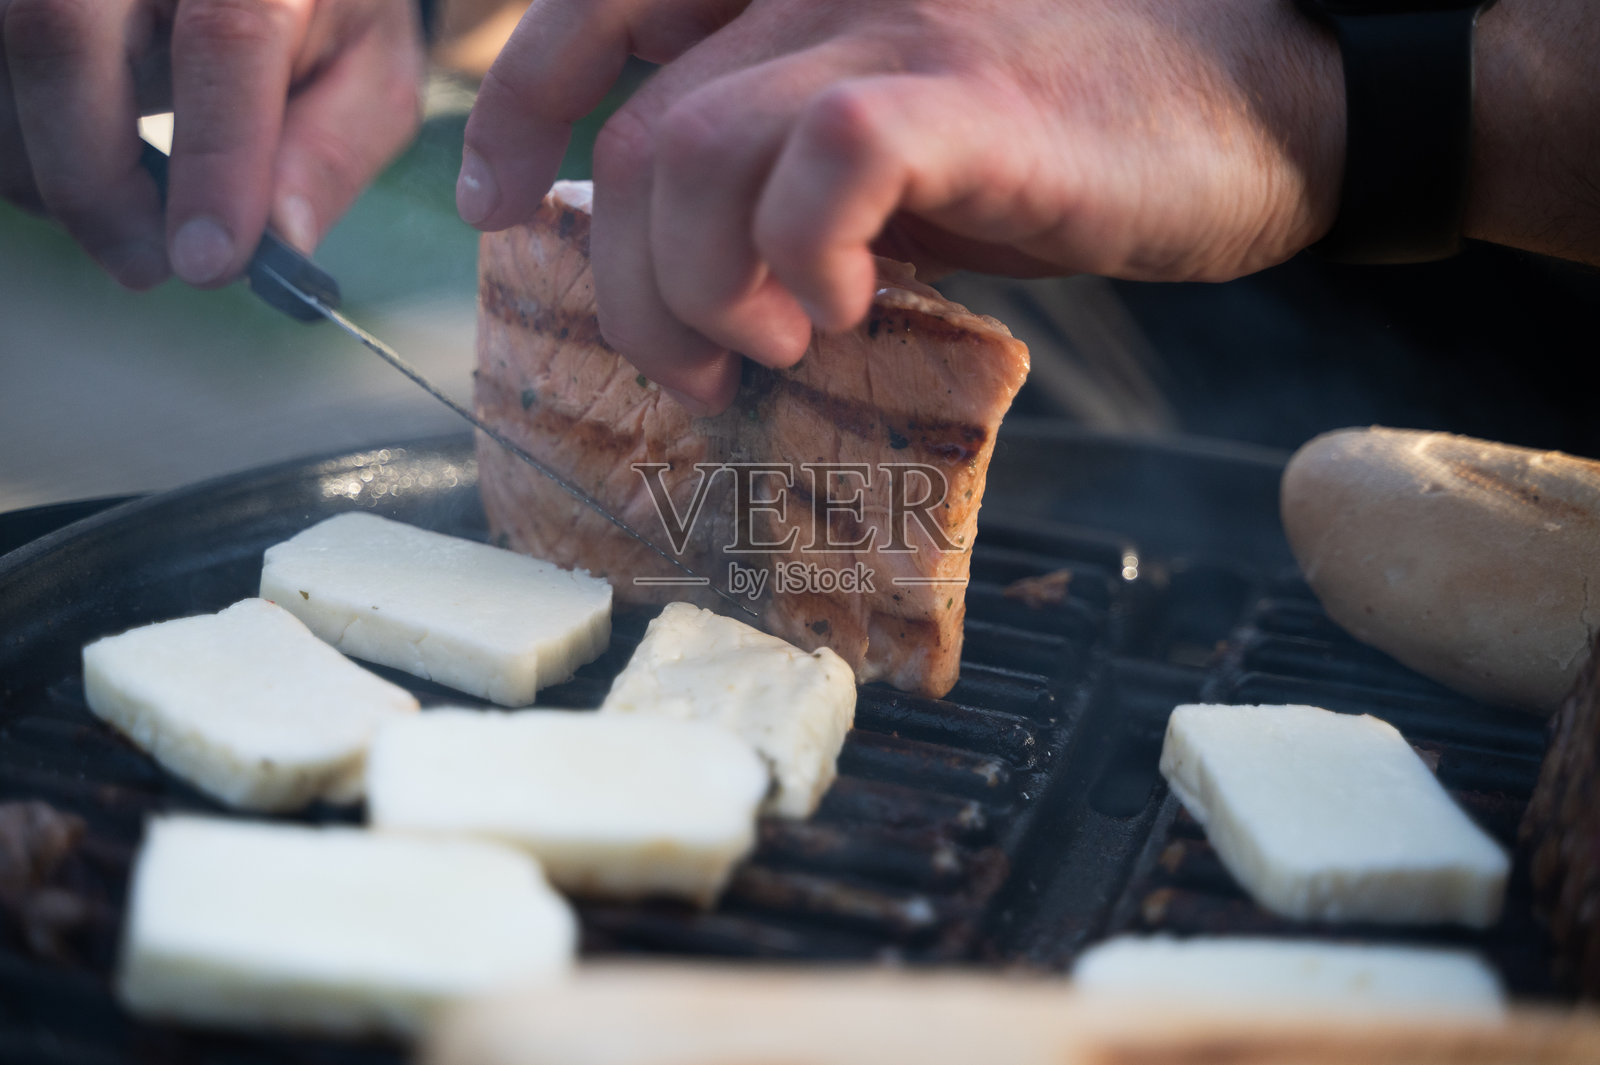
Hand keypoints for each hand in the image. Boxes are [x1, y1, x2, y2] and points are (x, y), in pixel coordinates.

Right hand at [0, 0, 424, 289]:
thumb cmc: (329, 10)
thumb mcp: (370, 74)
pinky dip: (27, 152)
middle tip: (150, 265)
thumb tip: (280, 240)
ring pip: (6, 63)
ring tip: (131, 219)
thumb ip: (328, 152)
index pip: (225, 40)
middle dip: (94, 181)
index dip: (215, 161)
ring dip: (50, 173)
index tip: (209, 262)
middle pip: (62, 34)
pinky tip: (90, 171)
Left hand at [459, 0, 1344, 412]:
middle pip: (635, 129)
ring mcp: (895, 19)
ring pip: (695, 151)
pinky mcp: (967, 90)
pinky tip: (839, 310)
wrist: (1258, 107)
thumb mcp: (905, 144)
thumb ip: (790, 169)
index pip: (595, 10)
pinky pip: (822, 164)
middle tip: (680, 362)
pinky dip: (799, 259)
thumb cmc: (1074, 133)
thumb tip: (688, 262)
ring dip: (699, 287)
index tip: (494, 207)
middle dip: (620, 274)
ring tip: (767, 348)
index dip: (516, 110)